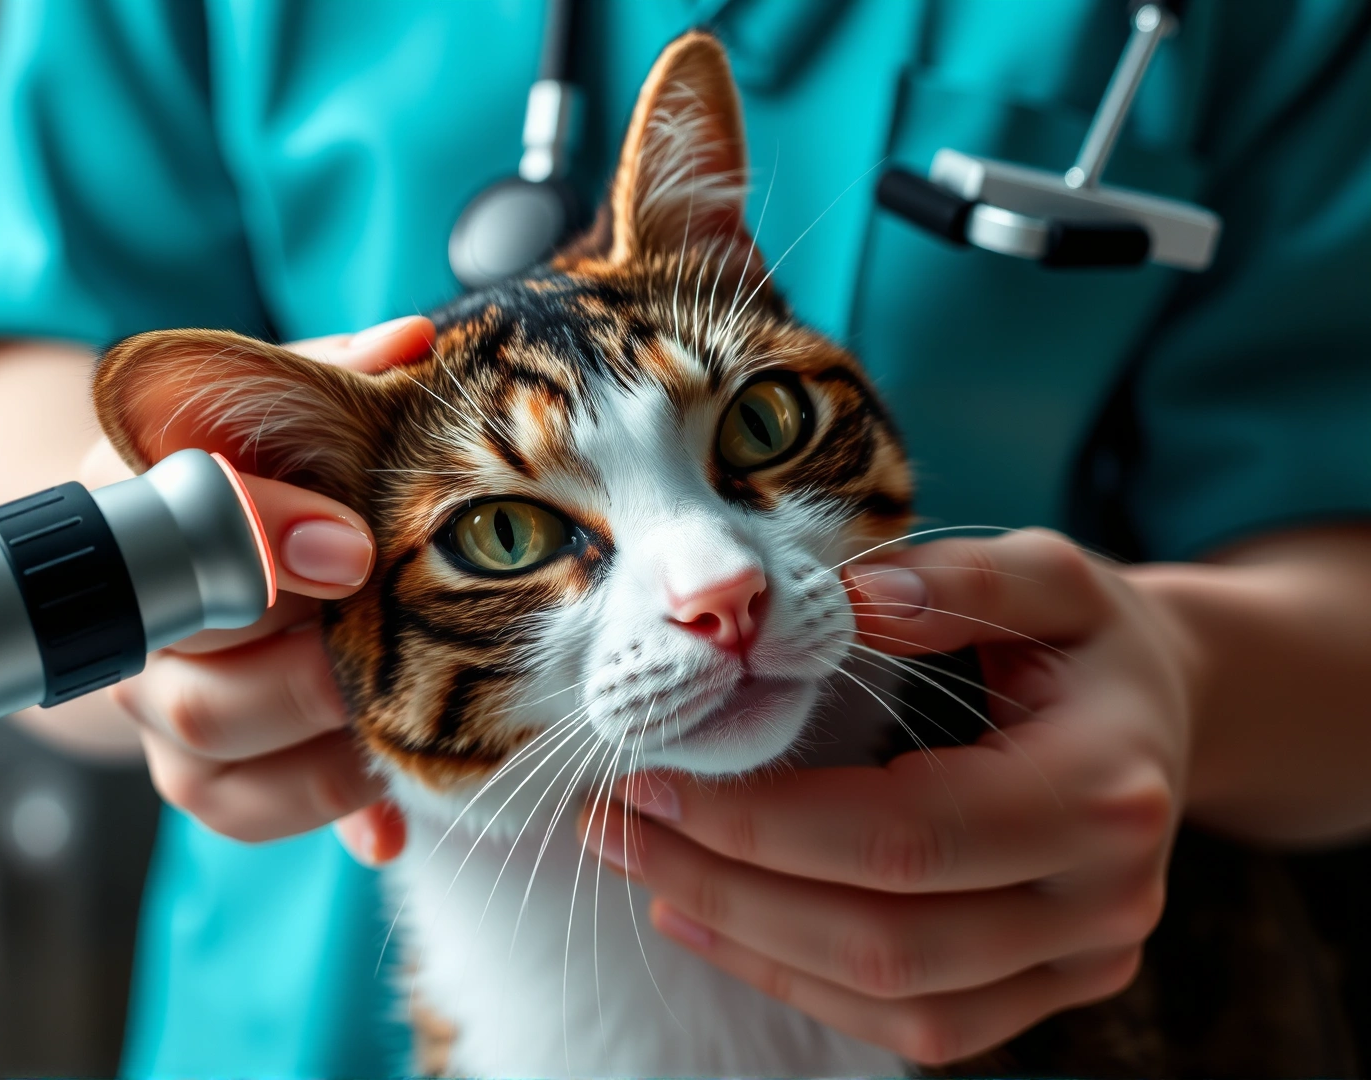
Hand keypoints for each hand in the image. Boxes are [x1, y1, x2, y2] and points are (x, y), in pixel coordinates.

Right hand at [106, 317, 430, 856]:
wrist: (198, 557)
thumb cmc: (253, 470)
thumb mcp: (275, 412)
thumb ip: (331, 377)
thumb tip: (410, 348)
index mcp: (135, 499)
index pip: (179, 524)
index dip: (266, 539)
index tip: (356, 550)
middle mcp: (129, 615)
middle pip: (192, 669)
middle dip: (307, 667)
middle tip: (393, 652)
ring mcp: (154, 704)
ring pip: (211, 747)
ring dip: (322, 740)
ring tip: (405, 714)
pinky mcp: (194, 772)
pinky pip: (243, 810)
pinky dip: (327, 809)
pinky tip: (390, 813)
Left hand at [583, 528, 1194, 1064]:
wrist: (1163, 715)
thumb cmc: (1085, 641)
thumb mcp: (1047, 576)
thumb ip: (956, 580)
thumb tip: (847, 599)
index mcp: (1105, 790)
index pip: (905, 835)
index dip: (762, 824)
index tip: (646, 780)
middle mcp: (1105, 898)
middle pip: (888, 941)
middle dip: (726, 888)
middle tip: (610, 829)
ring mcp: (1083, 962)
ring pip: (896, 1001)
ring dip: (749, 946)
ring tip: (645, 875)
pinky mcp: (1051, 991)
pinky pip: (920, 1027)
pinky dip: (802, 984)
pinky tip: (716, 921)